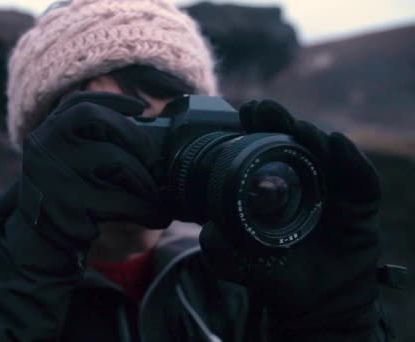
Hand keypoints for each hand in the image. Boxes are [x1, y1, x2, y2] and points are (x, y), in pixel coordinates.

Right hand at [18, 92, 170, 258]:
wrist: (37, 249)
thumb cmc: (63, 202)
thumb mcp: (64, 166)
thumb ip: (89, 145)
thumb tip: (146, 134)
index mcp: (46, 134)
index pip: (80, 105)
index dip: (112, 101)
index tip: (140, 108)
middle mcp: (45, 148)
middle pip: (105, 126)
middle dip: (139, 142)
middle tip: (159, 166)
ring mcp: (56, 176)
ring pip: (119, 163)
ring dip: (148, 183)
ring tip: (162, 200)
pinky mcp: (70, 207)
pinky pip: (123, 201)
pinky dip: (146, 209)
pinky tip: (155, 216)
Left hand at [200, 100, 381, 336]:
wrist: (311, 304)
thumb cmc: (274, 274)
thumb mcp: (235, 261)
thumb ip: (218, 247)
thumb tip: (209, 230)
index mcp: (275, 184)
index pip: (267, 148)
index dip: (257, 128)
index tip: (243, 112)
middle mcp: (305, 180)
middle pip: (296, 142)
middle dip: (280, 122)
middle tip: (264, 110)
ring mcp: (334, 189)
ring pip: (327, 153)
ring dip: (313, 136)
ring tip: (298, 129)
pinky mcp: (360, 205)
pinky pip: (361, 179)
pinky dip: (351, 160)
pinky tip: (337, 144)